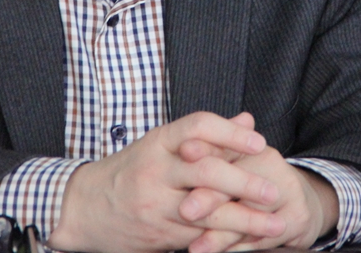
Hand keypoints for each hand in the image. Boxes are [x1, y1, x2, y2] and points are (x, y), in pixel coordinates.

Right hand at [47, 112, 286, 252]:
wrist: (83, 208)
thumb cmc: (131, 171)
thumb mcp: (163, 146)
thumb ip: (207, 137)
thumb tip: (248, 120)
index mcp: (159, 141)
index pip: (198, 127)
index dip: (230, 133)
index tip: (259, 142)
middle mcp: (156, 170)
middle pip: (205, 171)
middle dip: (245, 182)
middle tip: (275, 191)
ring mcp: (156, 204)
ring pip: (207, 211)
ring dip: (246, 220)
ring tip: (277, 225)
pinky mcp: (159, 233)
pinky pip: (198, 235)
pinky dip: (227, 238)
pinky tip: (251, 241)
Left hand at [177, 141, 339, 252]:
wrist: (299, 203)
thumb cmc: (253, 186)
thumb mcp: (233, 171)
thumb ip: (210, 161)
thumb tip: (185, 145)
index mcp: (249, 146)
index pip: (225, 145)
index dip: (205, 148)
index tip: (184, 152)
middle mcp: (271, 161)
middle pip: (237, 180)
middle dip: (209, 197)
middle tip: (185, 210)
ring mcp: (288, 188)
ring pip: (250, 213)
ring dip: (220, 234)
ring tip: (198, 247)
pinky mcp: (299, 215)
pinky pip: (266, 235)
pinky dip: (241, 247)